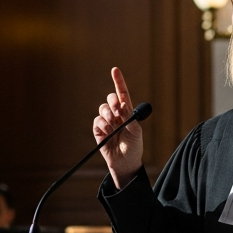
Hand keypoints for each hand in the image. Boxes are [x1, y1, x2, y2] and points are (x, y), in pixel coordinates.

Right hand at [93, 67, 143, 188]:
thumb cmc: (134, 146)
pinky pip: (97, 121)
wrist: (125, 162)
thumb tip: (120, 105)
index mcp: (127, 112)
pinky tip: (107, 133)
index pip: (122, 93)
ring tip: (114, 126)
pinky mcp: (98, 130)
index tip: (115, 70)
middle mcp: (116, 114)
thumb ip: (128, 116)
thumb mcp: (135, 130)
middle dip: (113, 102)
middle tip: (118, 111)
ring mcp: (106, 122)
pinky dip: (102, 125)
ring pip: (102, 109)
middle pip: (110, 99)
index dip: (118, 81)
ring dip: (108, 116)